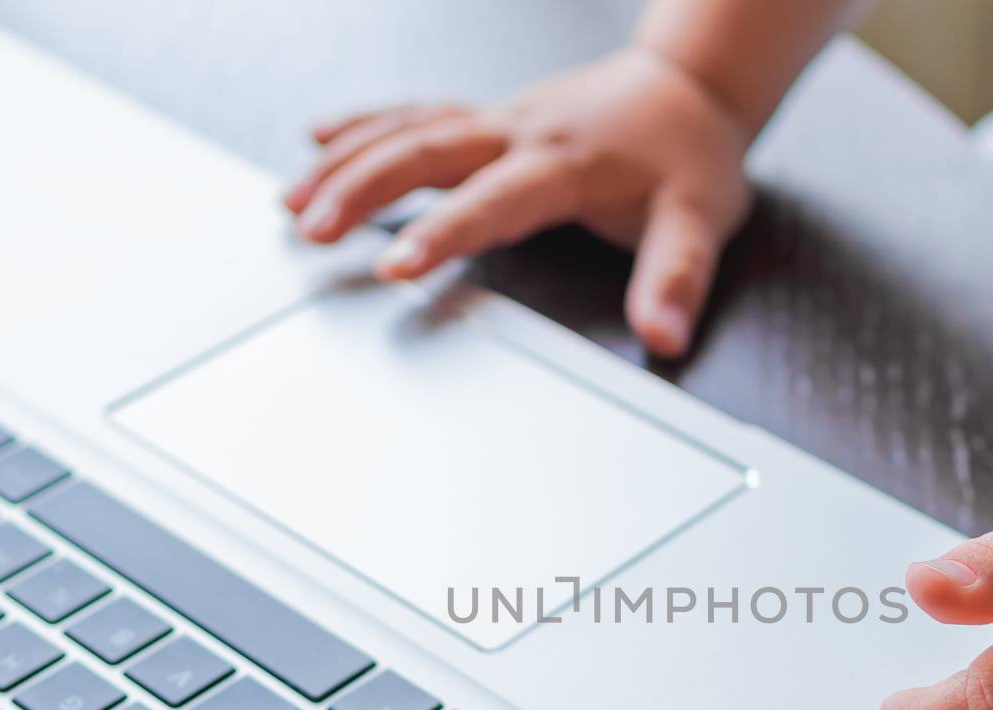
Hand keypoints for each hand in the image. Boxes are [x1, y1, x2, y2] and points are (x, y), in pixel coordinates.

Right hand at [284, 47, 753, 356]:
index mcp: (566, 163)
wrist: (690, 90)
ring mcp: (499, 119)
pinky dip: (365, 124)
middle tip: (310, 232)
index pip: (495, 200)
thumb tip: (664, 337)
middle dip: (362, 188)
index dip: (445, 232)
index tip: (395, 267)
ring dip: (346, 162)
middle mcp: (521, 132)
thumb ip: (678, 279)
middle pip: (427, 150)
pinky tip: (319, 139)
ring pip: (409, 129)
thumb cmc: (690, 159)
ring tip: (291, 202)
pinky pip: (416, 113)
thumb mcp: (701, 222)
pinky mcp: (490, 117)